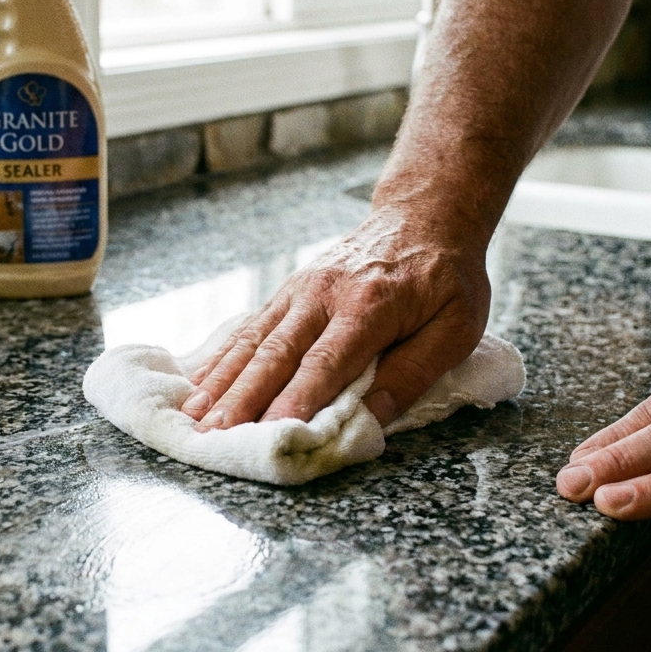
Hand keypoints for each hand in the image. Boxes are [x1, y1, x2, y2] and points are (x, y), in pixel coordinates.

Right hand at [179, 206, 491, 428]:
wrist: (423, 215)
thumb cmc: (445, 278)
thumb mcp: (456, 327)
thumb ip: (414, 372)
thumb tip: (371, 418)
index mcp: (370, 306)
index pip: (326, 362)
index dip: (298, 400)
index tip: (273, 433)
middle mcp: (324, 294)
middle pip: (276, 354)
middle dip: (243, 399)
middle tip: (215, 436)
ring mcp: (300, 290)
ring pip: (254, 341)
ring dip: (222, 381)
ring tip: (194, 417)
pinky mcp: (288, 291)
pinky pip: (249, 327)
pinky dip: (222, 358)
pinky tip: (200, 383)